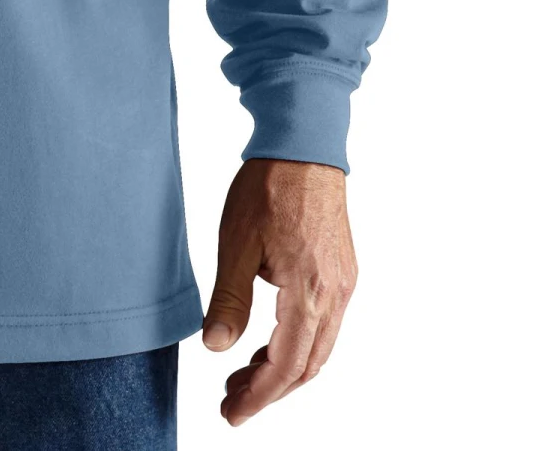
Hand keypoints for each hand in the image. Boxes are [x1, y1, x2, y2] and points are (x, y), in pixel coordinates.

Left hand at [201, 158, 357, 425]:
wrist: (304, 145)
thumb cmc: (268, 187)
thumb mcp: (236, 243)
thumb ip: (229, 300)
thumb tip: (216, 347)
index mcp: (307, 292)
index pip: (285, 365)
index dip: (258, 396)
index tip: (232, 412)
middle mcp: (334, 295)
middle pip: (306, 366)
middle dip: (269, 390)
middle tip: (232, 400)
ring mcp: (342, 284)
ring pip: (319, 348)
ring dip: (284, 370)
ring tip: (245, 375)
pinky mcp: (342, 271)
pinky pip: (326, 325)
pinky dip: (299, 345)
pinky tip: (271, 340)